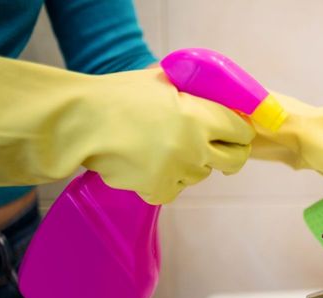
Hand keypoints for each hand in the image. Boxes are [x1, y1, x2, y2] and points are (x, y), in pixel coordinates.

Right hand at [0, 53, 254, 203]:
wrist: (81, 123)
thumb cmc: (119, 96)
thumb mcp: (162, 81)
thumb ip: (193, 91)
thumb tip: (215, 96)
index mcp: (200, 116)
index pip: (241, 131)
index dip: (240, 130)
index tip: (235, 131)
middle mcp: (196, 147)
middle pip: (234, 161)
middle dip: (230, 154)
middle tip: (218, 149)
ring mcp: (179, 171)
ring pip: (201, 175)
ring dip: (191, 165)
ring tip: (165, 149)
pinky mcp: (159, 189)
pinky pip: (175, 189)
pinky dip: (165, 181)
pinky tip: (149, 165)